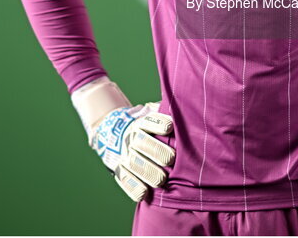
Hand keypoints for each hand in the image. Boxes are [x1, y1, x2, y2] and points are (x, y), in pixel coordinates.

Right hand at [70, 77, 174, 200]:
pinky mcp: (120, 170)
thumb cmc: (146, 127)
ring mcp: (124, 155)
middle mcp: (132, 138)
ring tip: (161, 180)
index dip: (159, 124)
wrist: (112, 133)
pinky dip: (133, 188)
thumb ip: (165, 110)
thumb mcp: (150, 114)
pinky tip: (144, 193)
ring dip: (148, 172)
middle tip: (170, 159)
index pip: (150, 121)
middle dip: (157, 151)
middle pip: (142, 143)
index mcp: (141, 123)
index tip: (170, 127)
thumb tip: (185, 104)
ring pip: (135, 163)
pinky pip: (125, 180)